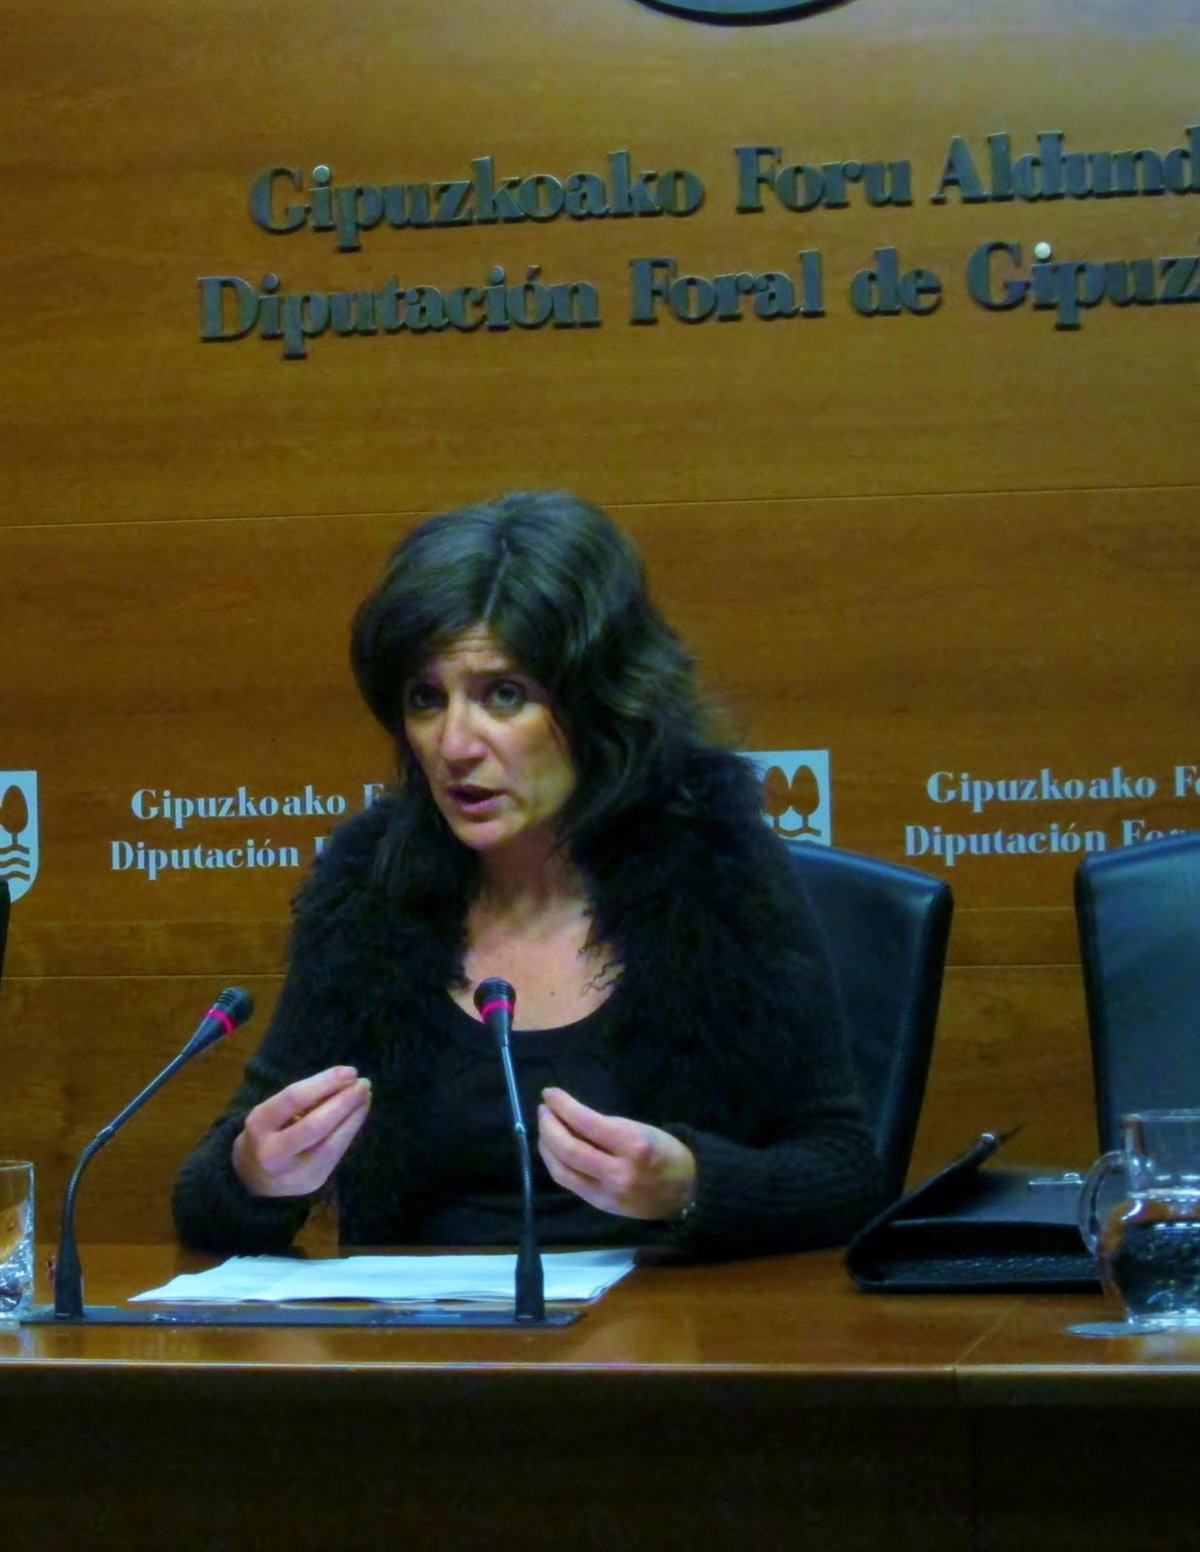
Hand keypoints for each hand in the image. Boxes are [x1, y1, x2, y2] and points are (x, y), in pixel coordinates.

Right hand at [232, 1066, 371, 1197]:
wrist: (254, 1178)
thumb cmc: (268, 1132)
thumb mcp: (273, 1111)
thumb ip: (303, 1098)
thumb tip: (344, 1081)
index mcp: (258, 1125)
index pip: (294, 1099)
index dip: (325, 1083)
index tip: (349, 1071)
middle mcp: (273, 1152)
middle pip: (315, 1125)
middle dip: (345, 1102)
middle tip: (364, 1084)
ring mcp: (294, 1172)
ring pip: (332, 1144)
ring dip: (355, 1116)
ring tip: (366, 1096)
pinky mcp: (313, 1181)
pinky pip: (337, 1153)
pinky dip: (351, 1130)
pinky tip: (358, 1114)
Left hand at [537, 1086, 695, 1221]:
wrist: (687, 1192)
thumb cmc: (666, 1152)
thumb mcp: (642, 1129)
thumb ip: (606, 1126)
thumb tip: (568, 1115)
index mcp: (633, 1145)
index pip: (587, 1123)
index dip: (562, 1106)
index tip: (549, 1093)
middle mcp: (619, 1171)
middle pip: (569, 1149)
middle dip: (548, 1127)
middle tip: (543, 1110)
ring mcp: (608, 1193)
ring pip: (562, 1171)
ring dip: (546, 1147)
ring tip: (544, 1130)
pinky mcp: (601, 1206)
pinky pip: (569, 1184)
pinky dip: (556, 1165)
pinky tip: (554, 1152)